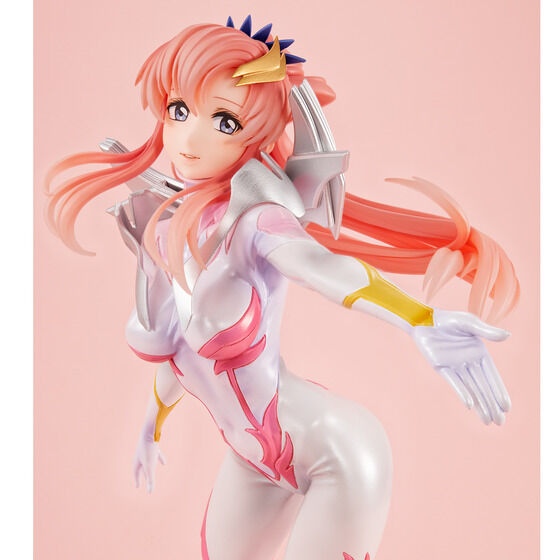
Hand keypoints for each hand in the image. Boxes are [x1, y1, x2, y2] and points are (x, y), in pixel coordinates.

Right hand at [132, 433, 165, 492]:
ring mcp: (146, 449)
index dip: (137, 480)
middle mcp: (140, 455)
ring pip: (148, 460)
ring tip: (153, 472)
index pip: (136, 473)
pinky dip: (159, 459)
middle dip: (142, 474)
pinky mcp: (153, 445)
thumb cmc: (148, 449)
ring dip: (151, 467)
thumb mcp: (150, 466)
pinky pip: (156, 454)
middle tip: (143, 481)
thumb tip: (150, 492)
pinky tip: (164, 463)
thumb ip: (150, 479)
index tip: (138, 486)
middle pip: (141, 467)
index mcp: (137, 461)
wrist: (150, 430)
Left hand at [412, 309, 510, 424]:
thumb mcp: (468, 323)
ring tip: (489, 421)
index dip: (499, 391)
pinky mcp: (440, 367)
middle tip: (500, 422)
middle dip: (492, 404)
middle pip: (483, 387)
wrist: (423, 320)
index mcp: (479, 353)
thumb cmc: (447, 319)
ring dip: (480, 404)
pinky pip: (454, 382)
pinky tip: (470, 406)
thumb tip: (507, 336)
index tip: (507, 407)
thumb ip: (486, 331)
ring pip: (470, 388)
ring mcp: (455, 366)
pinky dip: (462, 393)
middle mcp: (469, 362)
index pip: (492, 376)